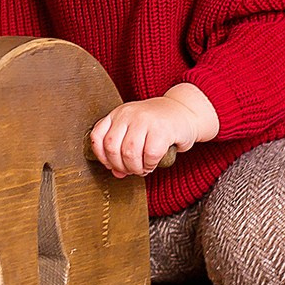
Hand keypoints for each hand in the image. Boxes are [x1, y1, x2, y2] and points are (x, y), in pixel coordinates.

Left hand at [91, 87, 215, 177]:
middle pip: (112, 147)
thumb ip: (122, 149)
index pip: (98, 136)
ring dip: (135, 168)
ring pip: (129, 153)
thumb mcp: (135, 131)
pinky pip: (149, 155)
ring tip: (142, 168)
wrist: (186, 111)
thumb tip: (116, 172)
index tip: (111, 165)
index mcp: (118, 113)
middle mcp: (129, 114)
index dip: (102, 157)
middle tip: (130, 170)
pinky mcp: (162, 129)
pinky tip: (152, 163)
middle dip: (120, 166)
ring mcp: (145, 120)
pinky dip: (150, 165)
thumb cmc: (159, 124)